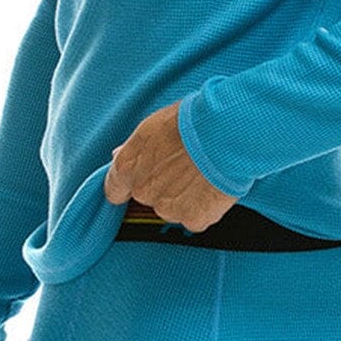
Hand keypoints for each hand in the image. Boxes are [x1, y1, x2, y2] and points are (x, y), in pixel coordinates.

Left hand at [104, 99, 239, 232]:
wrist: (226, 132)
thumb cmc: (190, 121)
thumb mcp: (152, 126)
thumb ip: (134, 147)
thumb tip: (119, 155)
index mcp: (127, 167)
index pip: (114, 190)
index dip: (128, 185)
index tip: (141, 179)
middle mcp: (143, 191)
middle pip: (148, 197)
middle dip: (162, 186)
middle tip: (183, 167)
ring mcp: (167, 208)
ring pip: (172, 208)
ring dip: (184, 197)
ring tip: (202, 173)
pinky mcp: (193, 219)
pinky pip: (195, 218)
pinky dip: (204, 207)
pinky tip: (212, 187)